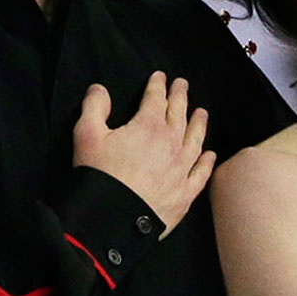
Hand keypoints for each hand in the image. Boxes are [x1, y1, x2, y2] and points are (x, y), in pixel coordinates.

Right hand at [72, 71, 214, 237]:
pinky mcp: (184, 194)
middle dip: (180, 97)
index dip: (158, 85)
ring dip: (199, 124)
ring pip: (195, 140)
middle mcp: (171, 144)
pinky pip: (200, 174)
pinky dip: (207, 162)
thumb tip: (99, 90)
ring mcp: (181, 169)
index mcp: (148, 127)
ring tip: (202, 113)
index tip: (160, 77)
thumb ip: (95, 107)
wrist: (111, 219)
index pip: (156, 99)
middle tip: (183, 85)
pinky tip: (210, 155)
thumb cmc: (99, 176)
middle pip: (179, 114)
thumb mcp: (87, 135)